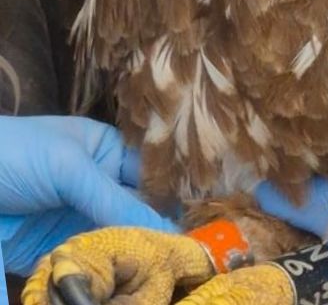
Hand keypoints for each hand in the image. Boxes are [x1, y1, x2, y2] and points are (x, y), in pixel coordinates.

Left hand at [0, 116, 173, 275]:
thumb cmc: (12, 153)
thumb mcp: (68, 168)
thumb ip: (115, 201)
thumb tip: (168, 231)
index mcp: (105, 154)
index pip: (149, 180)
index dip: (171, 201)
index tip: (198, 226)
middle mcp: (93, 188)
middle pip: (134, 216)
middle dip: (152, 235)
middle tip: (178, 258)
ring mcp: (72, 220)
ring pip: (112, 242)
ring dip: (125, 258)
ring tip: (150, 275)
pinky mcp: (49, 251)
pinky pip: (81, 264)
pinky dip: (94, 274)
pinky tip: (115, 284)